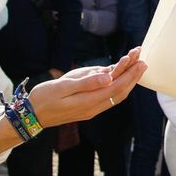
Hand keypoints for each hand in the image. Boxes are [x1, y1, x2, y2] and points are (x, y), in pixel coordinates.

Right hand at [28, 49, 145, 127]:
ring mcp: (91, 109)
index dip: (129, 73)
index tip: (139, 60)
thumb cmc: (44, 98)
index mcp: (89, 101)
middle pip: (120, 91)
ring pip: (115, 95)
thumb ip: (87, 82)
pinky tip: (119, 78)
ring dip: (127, 81)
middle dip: (133, 76)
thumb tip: (109, 77)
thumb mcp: (63, 86)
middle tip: (143, 60)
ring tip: (136, 67)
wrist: (31, 116)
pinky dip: (117, 86)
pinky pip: (107, 97)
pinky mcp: (86, 108)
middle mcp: (94, 107)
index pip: (116, 86)